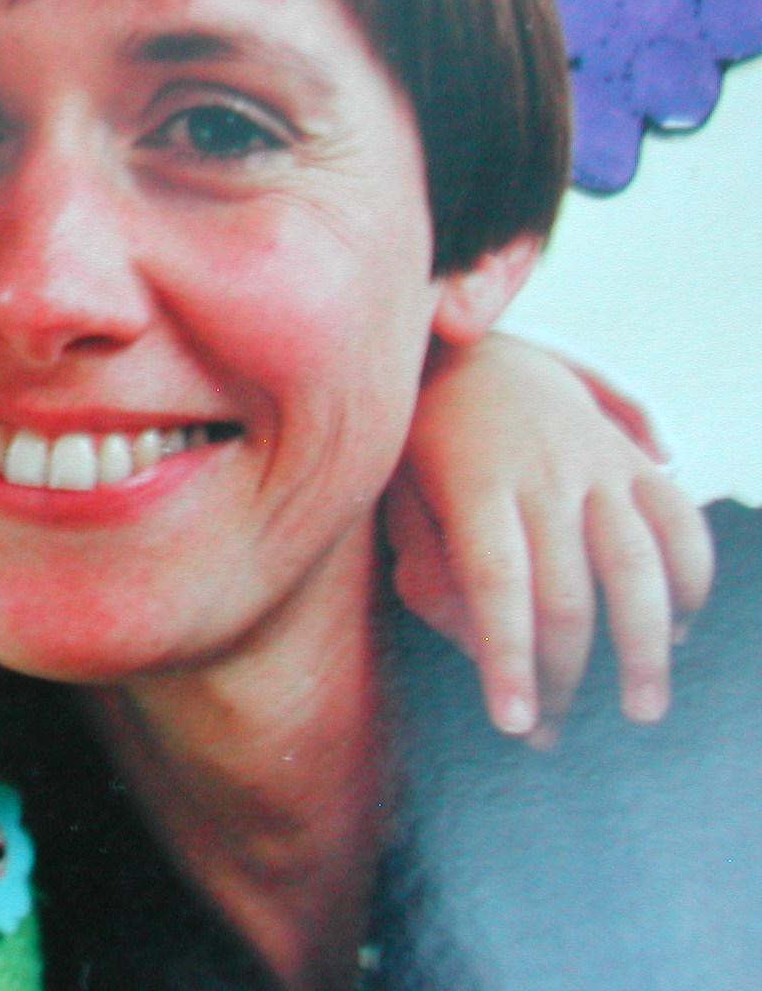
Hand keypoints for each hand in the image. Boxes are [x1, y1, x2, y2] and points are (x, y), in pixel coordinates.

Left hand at [386, 333, 713, 745]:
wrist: (469, 351)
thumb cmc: (419, 442)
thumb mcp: (393, 492)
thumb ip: (424, 564)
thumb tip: (471, 636)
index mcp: (473, 483)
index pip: (497, 584)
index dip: (509, 659)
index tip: (513, 725)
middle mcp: (542, 473)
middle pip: (568, 593)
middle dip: (563, 676)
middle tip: (551, 733)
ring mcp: (597, 462)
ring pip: (640, 564)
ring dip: (646, 647)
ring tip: (640, 709)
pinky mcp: (633, 458)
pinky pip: (680, 525)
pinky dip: (691, 582)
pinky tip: (677, 631)